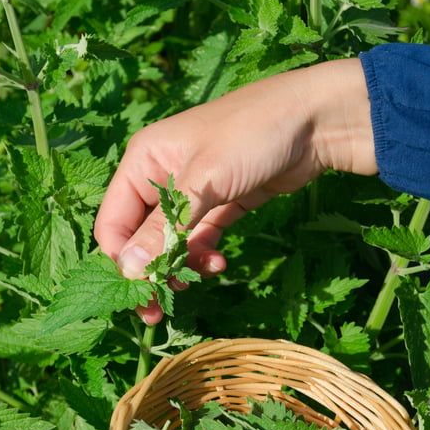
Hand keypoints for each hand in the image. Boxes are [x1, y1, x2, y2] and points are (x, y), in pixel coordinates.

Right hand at [93, 57, 376, 323]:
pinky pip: (199, 237)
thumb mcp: (203, 182)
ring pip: (171, 241)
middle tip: (158, 309)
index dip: (122, 260)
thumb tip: (129, 272)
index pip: (114, 222)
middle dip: (151, 270)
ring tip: (201, 276)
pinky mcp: (221, 202)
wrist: (315, 120)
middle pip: (139, 236)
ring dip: (181, 263)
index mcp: (143, 160)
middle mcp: (161, 175)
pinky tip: (219, 263)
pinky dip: (204, 254)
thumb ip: (163, 228)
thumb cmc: (251, 135)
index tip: (141, 291)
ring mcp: (192, 191)